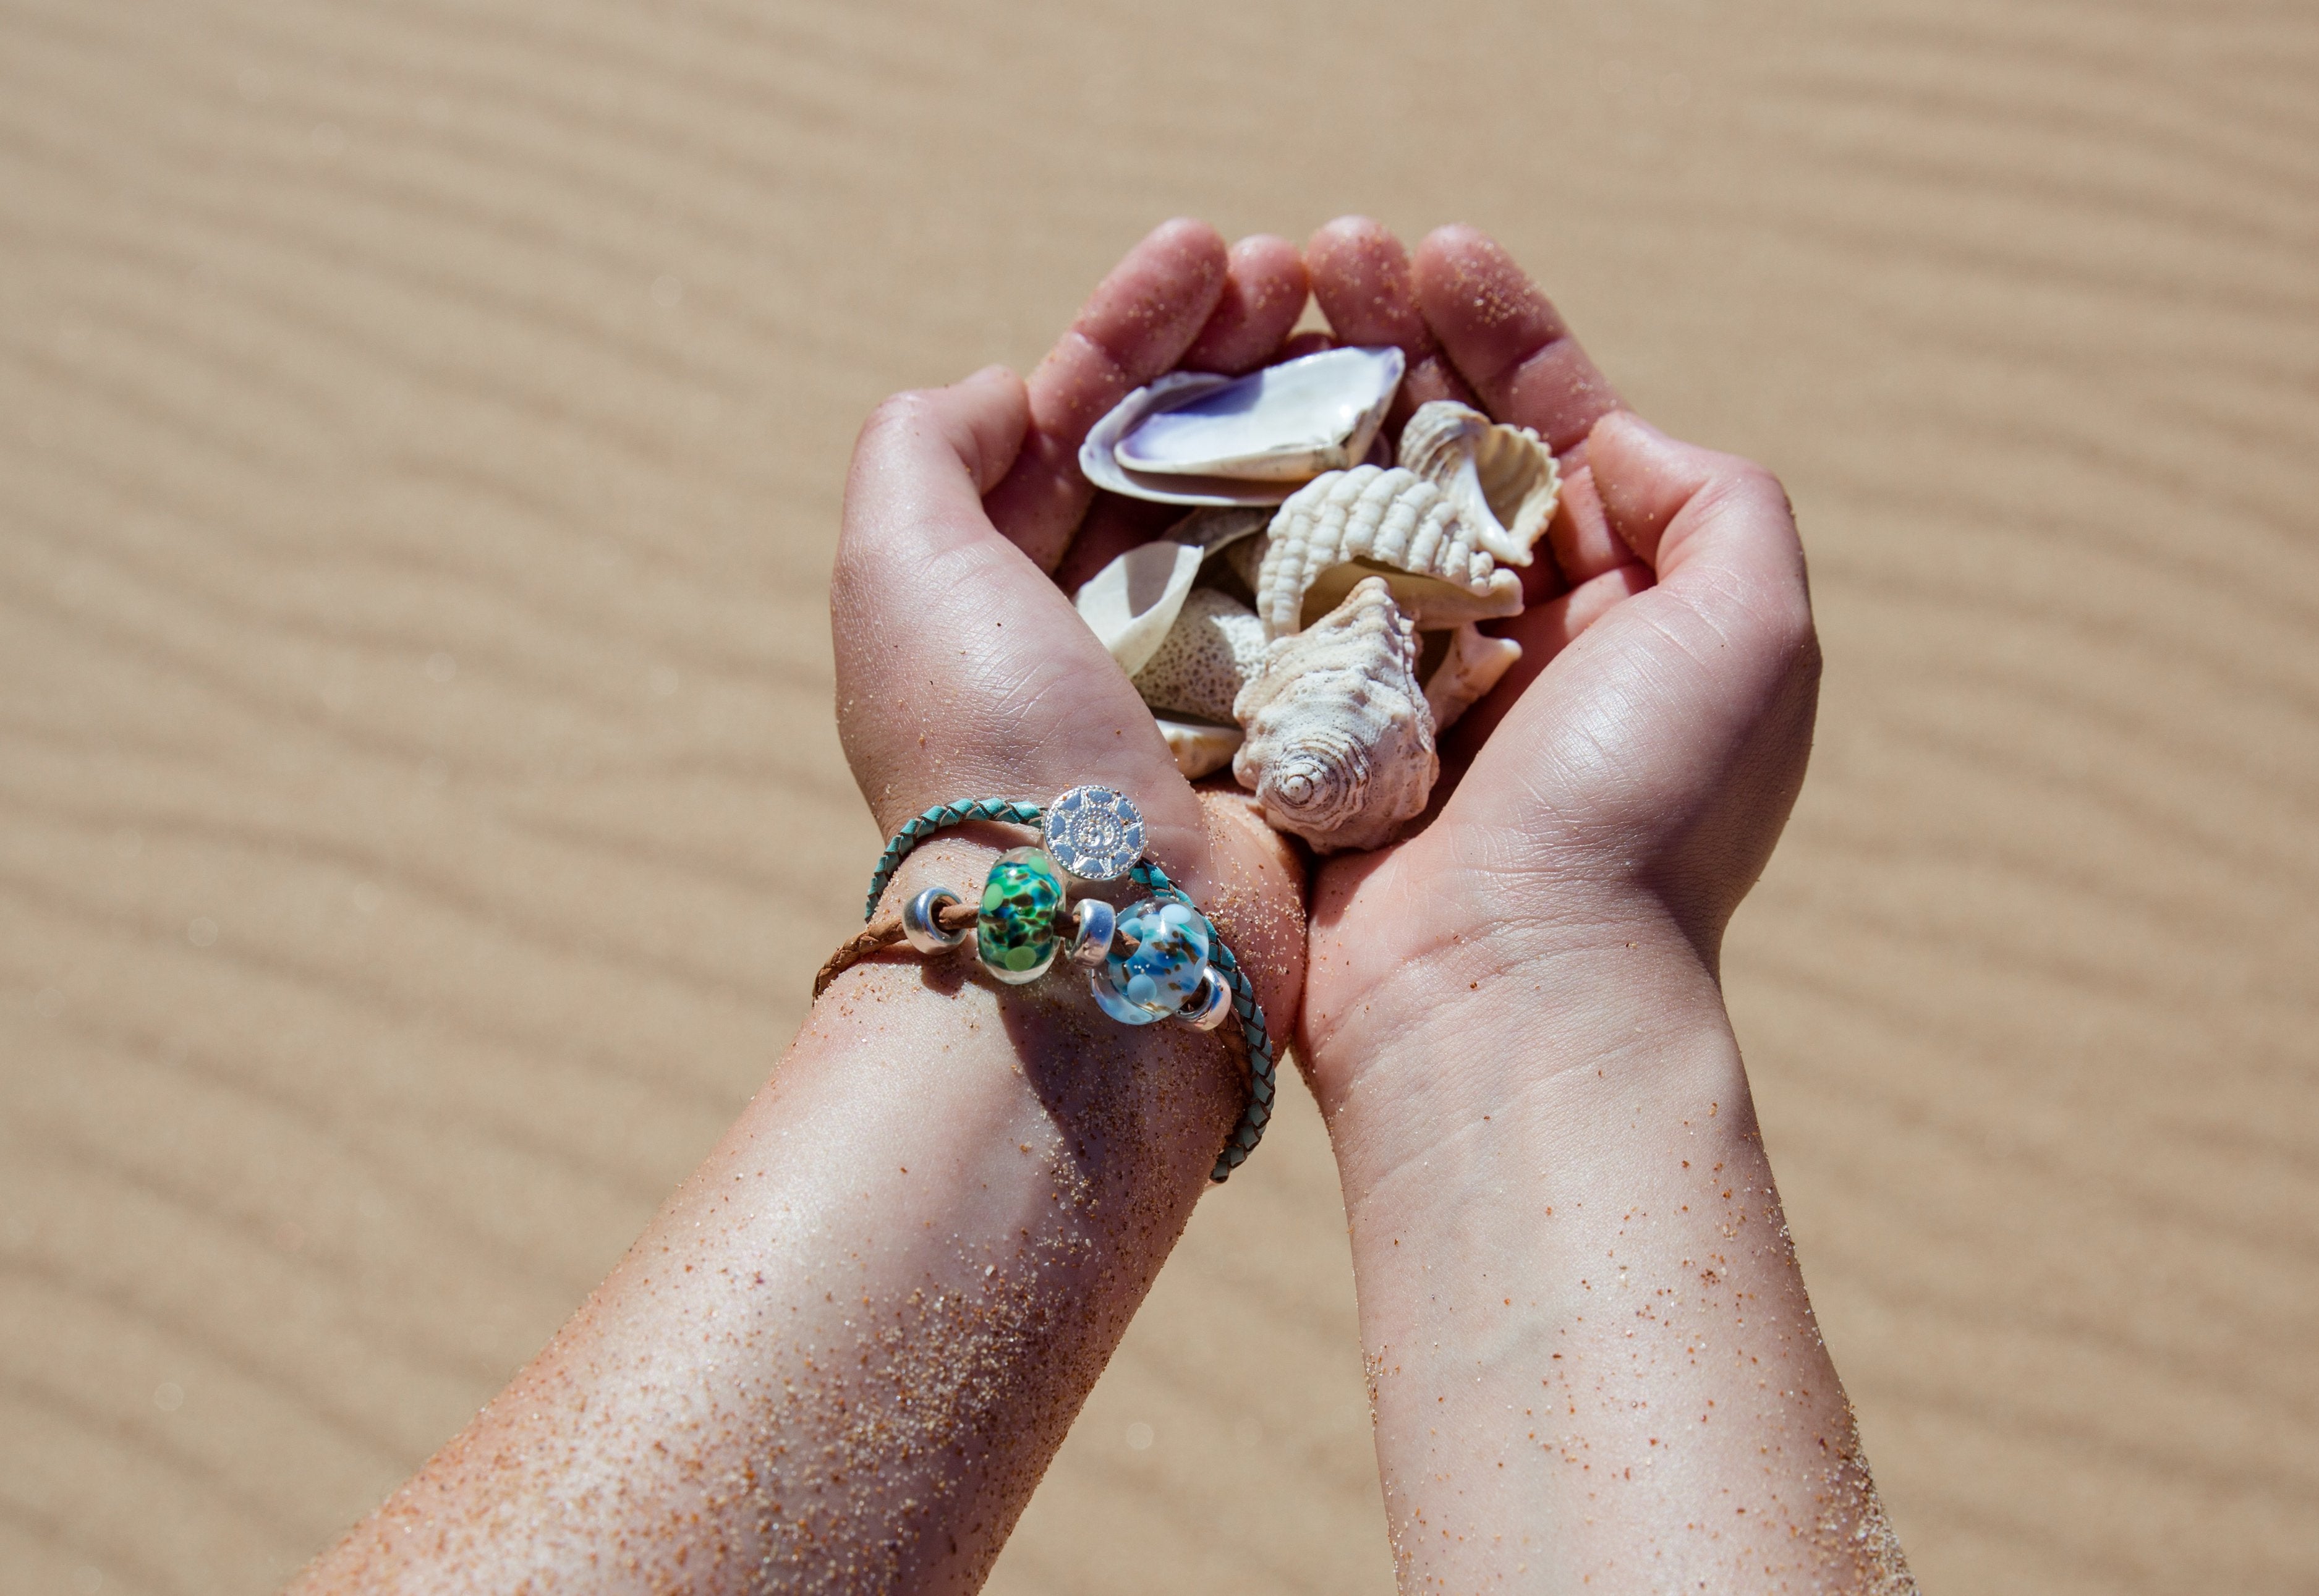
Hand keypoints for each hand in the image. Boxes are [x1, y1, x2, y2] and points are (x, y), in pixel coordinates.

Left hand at [830, 218, 1313, 1081]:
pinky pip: (1344, 596)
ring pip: (1272, 509)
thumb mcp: (899, 564)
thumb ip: (923, 449)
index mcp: (1001, 586)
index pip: (1073, 418)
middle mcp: (1101, 629)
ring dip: (1317, 409)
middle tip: (1309, 269)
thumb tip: (1004, 390)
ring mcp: (1208, 680)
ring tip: (1372, 322)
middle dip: (1239, 351)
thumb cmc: (990, 738)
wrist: (1102, 933)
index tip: (1204, 250)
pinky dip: (1376, 515)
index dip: (1135, 325)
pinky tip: (1418, 441)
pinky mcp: (1298, 730)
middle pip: (1182, 452)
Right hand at [1294, 219, 1821, 1114]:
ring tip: (1248, 312)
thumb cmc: (1640, 813)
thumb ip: (1715, 500)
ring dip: (1302, 403)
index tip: (1434, 251)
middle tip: (1316, 258)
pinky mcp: (1310, 733)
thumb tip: (1608, 434)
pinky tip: (1204, 438)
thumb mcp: (1752, 631)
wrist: (1506, 998)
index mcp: (1622, 605)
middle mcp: (1515, 636)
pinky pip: (1269, 602)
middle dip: (1384, 339)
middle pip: (1440, 448)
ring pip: (1345, 507)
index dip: (1501, 329)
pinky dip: (1240, 519)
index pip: (1556, 427)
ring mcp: (1402, 683)